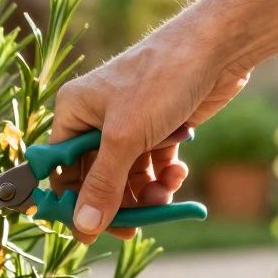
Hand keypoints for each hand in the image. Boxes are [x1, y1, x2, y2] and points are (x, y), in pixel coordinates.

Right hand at [50, 24, 250, 241]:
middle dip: (117, 202)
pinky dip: (164, 177)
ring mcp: (129, 125)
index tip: (89, 231)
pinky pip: (153, 166)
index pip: (61, 169)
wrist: (216, 47)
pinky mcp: (158, 129)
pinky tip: (177, 172)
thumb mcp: (125, 138)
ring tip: (164, 198)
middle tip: (133, 228)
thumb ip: (103, 185)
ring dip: (145, 194)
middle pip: (97, 178)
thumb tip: (84, 226)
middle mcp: (96, 120)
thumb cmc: (160, 79)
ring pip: (128, 177)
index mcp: (73, 113)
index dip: (73, 202)